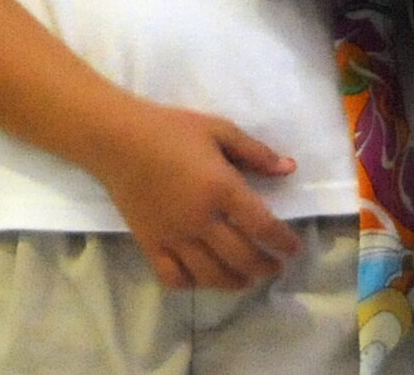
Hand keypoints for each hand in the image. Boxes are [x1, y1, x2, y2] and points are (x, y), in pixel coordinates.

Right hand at [94, 95, 303, 291]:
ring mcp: (174, 238)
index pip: (262, 225)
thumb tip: (289, 168)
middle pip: (241, 257)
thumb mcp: (219, 129)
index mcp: (221, 188)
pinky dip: (193, 284)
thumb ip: (255, 152)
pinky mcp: (151, 246)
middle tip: (276, 267)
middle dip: (265, 266)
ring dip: (235, 282)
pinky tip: (203, 278)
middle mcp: (201, 220)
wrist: (119, 140)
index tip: (294, 248)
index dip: (282, 240)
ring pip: (211, 275)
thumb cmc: (172, 129)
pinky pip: (175, 278)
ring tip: (248, 279)